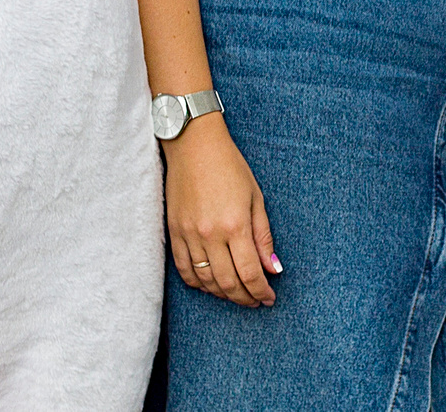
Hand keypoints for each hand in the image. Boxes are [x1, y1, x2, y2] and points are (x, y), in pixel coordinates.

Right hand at [162, 116, 277, 306]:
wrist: (193, 145)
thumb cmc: (230, 166)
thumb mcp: (255, 197)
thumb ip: (263, 236)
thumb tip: (272, 269)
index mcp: (235, 225)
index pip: (250, 273)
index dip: (261, 292)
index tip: (269, 299)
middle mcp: (210, 234)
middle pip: (228, 283)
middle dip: (245, 298)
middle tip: (255, 300)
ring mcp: (189, 235)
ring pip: (206, 281)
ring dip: (223, 294)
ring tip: (236, 293)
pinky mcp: (174, 232)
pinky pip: (184, 270)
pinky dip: (199, 283)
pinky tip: (210, 284)